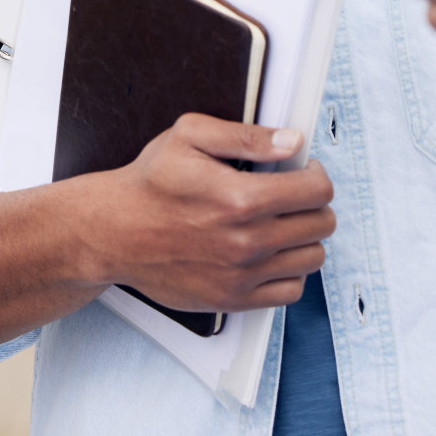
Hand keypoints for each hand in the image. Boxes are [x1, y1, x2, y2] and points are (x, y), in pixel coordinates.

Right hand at [81, 114, 334, 313]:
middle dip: (314, 203)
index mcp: (241, 199)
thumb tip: (292, 142)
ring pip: (312, 258)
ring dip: (305, 237)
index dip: (316, 175)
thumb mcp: (189, 136)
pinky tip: (272, 252)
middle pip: (321, 224)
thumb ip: (246, 136)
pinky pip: (290, 291)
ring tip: (283, 222)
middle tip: (292, 194)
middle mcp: (246, 242)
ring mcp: (241, 275)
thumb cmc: (150, 183)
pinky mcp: (233, 299)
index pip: (316, 191)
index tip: (303, 171)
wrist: (114, 233)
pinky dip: (290, 271)